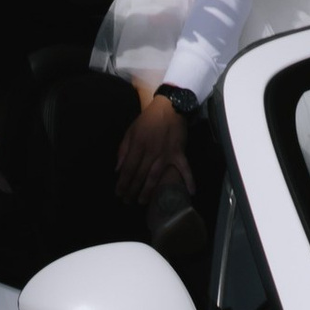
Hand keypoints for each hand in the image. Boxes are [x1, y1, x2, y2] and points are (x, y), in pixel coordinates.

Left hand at [114, 90, 189, 211]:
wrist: (169, 107)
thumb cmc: (147, 120)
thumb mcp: (130, 131)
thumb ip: (123, 150)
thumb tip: (118, 169)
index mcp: (137, 145)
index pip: (128, 169)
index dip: (123, 183)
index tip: (119, 193)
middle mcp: (151, 152)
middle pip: (140, 175)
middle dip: (132, 190)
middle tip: (127, 202)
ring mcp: (166, 154)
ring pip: (156, 176)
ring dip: (149, 191)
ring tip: (143, 202)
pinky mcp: (179, 153)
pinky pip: (185, 168)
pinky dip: (189, 180)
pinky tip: (191, 192)